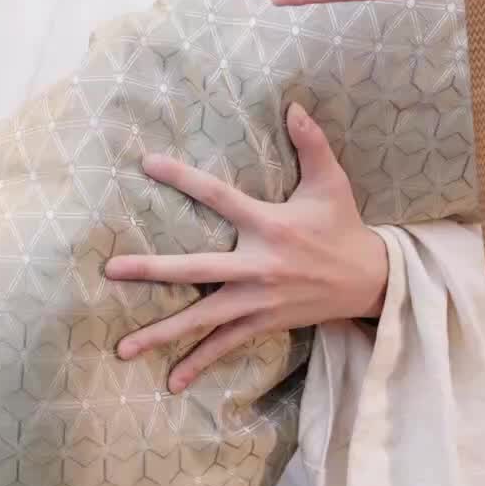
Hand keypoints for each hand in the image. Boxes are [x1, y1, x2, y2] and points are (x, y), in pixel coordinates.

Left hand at [105, 104, 388, 390]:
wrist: (373, 281)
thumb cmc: (344, 226)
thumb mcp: (332, 182)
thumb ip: (311, 142)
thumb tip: (294, 104)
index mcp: (269, 225)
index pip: (218, 196)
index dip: (183, 178)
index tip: (147, 163)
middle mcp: (259, 265)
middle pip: (196, 269)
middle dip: (152, 270)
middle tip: (111, 270)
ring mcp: (258, 300)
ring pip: (203, 319)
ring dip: (161, 334)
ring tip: (123, 348)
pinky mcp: (263, 323)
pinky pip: (225, 346)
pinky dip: (199, 364)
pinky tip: (170, 381)